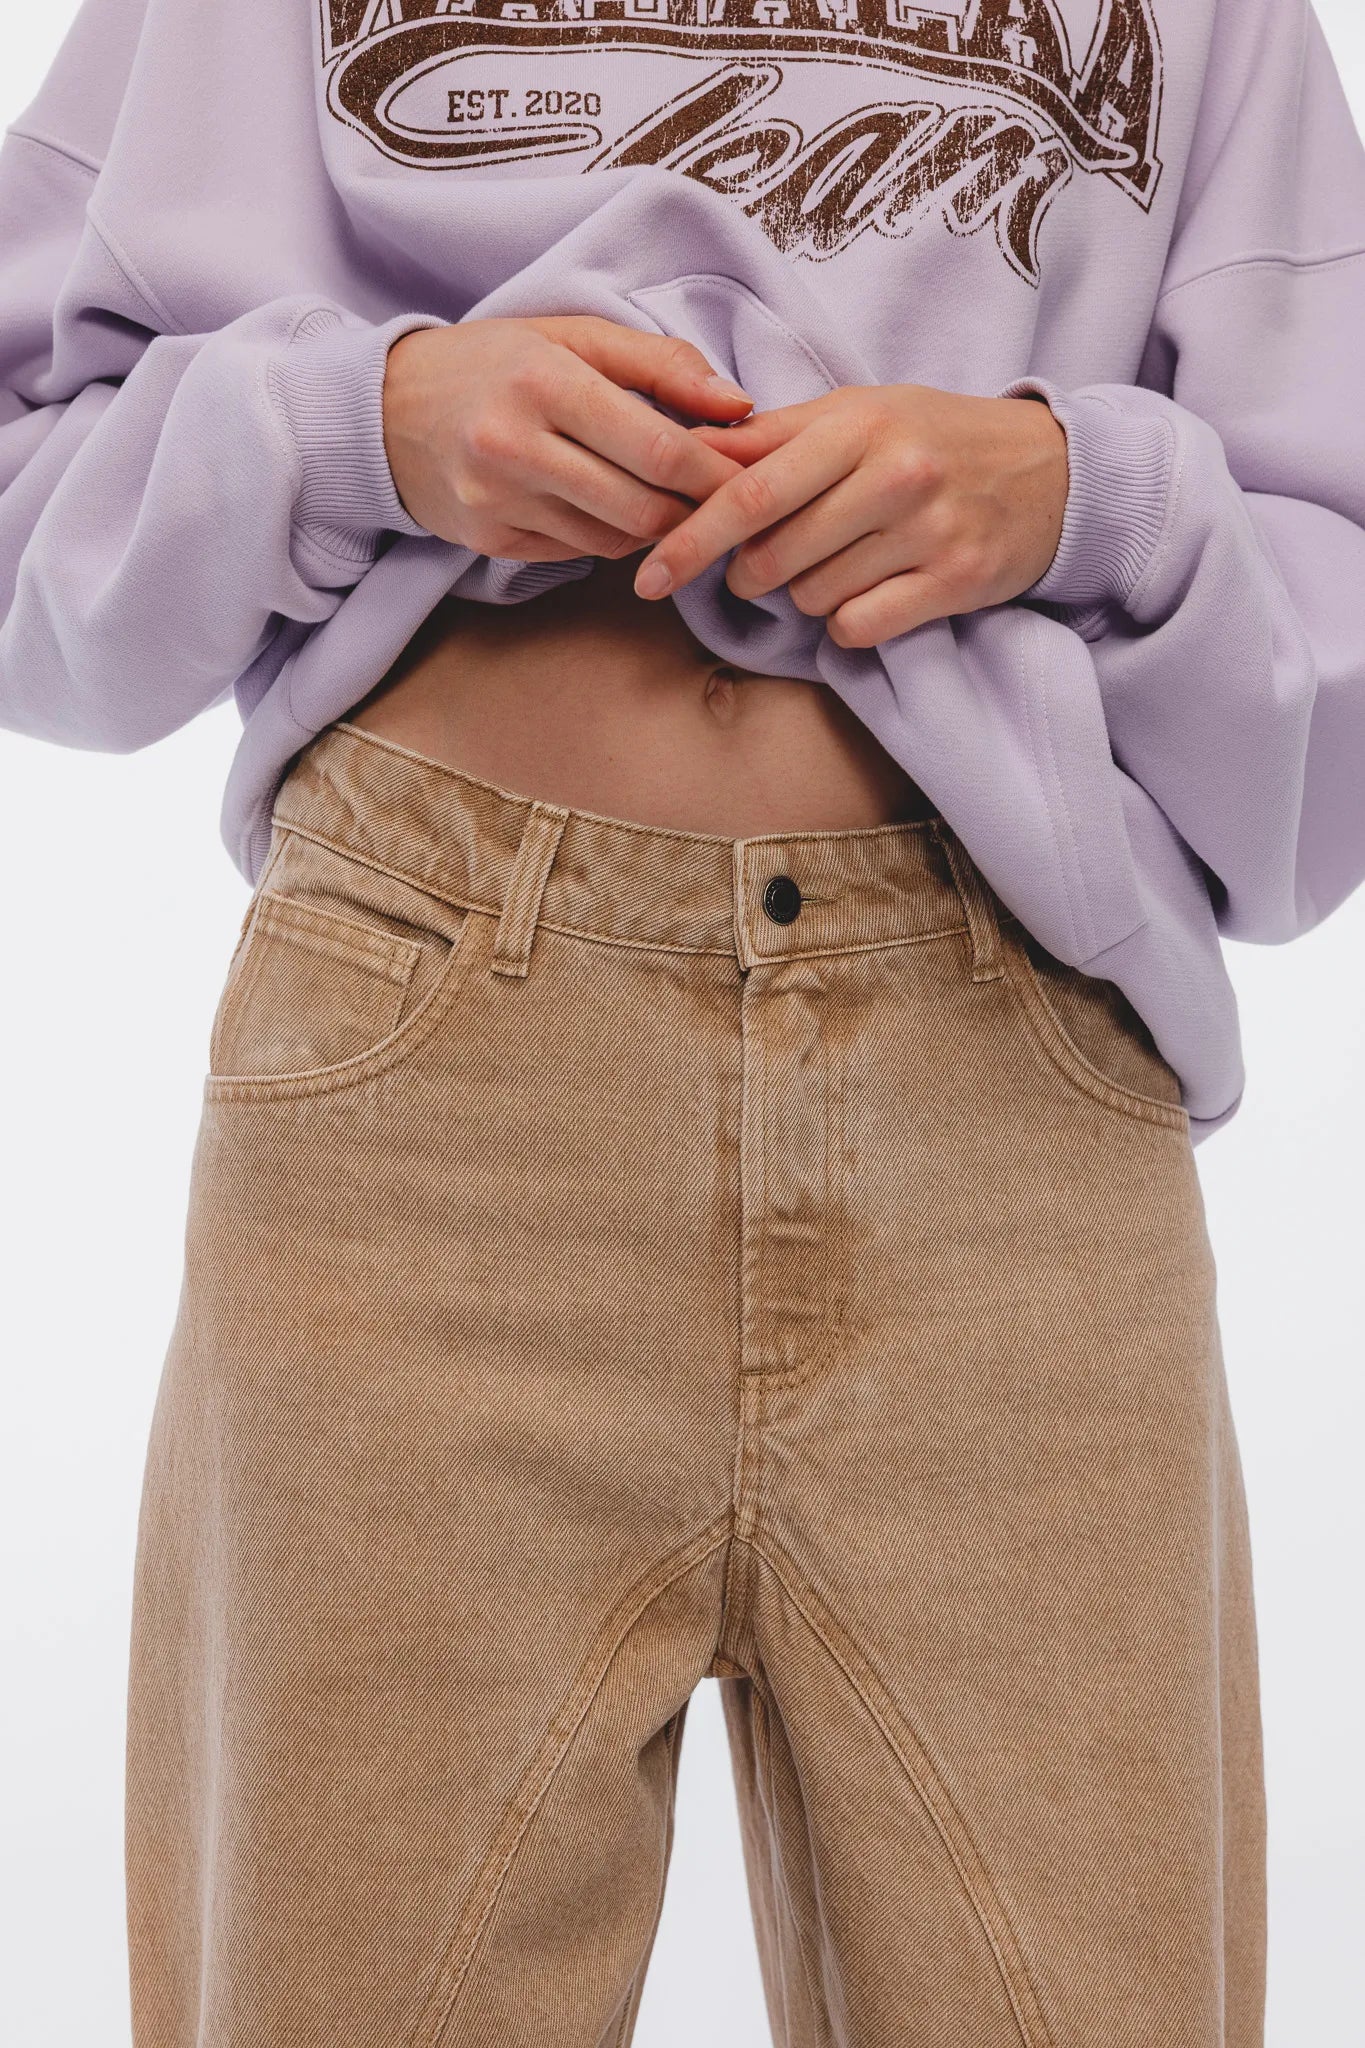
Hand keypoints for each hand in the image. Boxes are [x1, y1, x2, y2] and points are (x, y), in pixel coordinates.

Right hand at [383, 316, 752, 561]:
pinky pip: (578, 553)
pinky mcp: (489, 541)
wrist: (384, 411)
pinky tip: (614, 511)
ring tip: (672, 502)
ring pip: (615, 539)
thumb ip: (658, 364)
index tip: (749, 476)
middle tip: (725, 503)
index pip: (656, 447)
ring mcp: (497, 501)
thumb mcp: (568, 336)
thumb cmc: (491, 364)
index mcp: (542, 380)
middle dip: (695, 512)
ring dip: (656, 528)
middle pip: (642, 507)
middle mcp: (513, 445)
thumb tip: (737, 405)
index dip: (714, 472)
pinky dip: (611, 538)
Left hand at [631, 384, 1068, 647]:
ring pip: (814, 597)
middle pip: (773, 557)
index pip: (749, 492)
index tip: (647, 575)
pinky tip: (872, 593)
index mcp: (858, 424)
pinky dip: (849, 623)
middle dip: (751, 573)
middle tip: (769, 562)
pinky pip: (860, 628)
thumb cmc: (934, 437)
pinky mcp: (957, 582)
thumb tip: (687, 453)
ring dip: (807, 595)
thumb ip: (773, 437)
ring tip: (842, 562)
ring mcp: (929, 530)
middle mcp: (895, 473)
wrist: (1053, 469)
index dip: (688, 539)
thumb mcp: (859, 412)